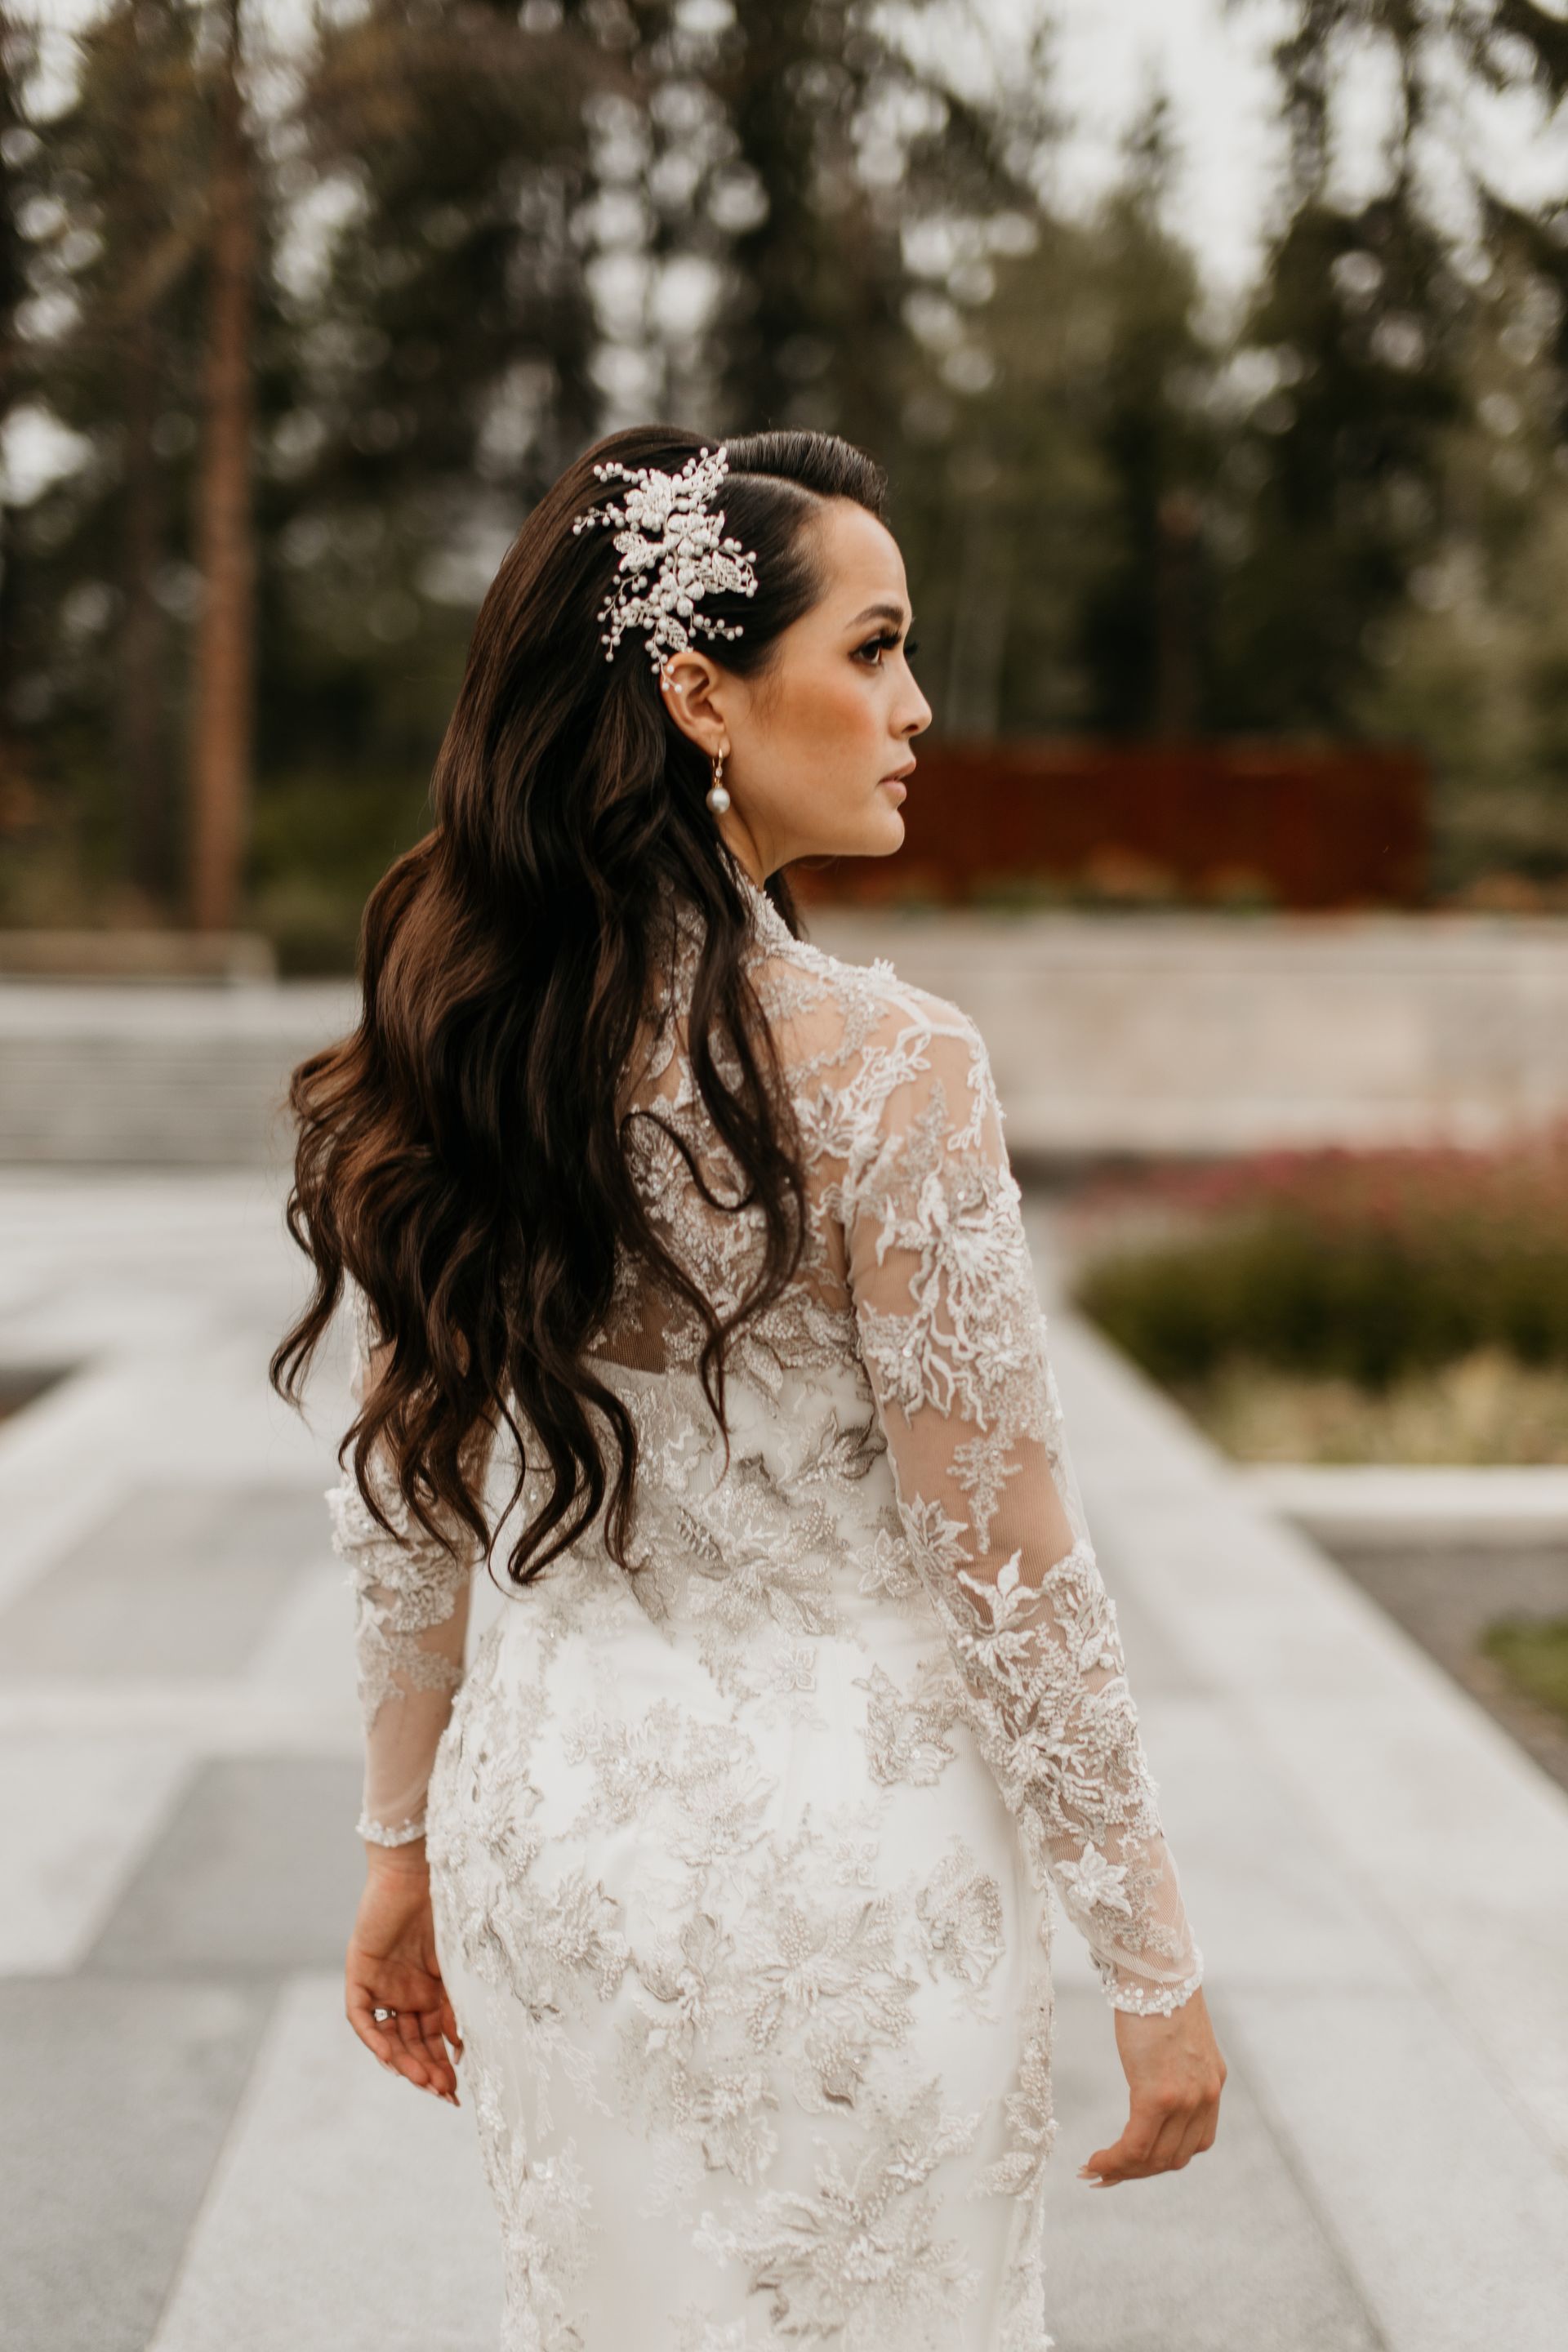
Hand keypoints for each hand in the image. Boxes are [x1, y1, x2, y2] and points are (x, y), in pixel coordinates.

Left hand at [345, 1844, 463, 2104]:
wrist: (417, 1867)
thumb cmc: (444, 1904)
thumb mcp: (457, 1962)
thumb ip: (457, 2002)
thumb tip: (462, 2046)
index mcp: (430, 1988)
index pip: (433, 2037)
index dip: (444, 2063)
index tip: (458, 2090)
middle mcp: (404, 1991)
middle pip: (412, 2042)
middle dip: (428, 2070)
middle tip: (446, 2094)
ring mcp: (382, 1983)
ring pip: (389, 2036)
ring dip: (405, 2061)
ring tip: (426, 2082)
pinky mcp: (360, 1972)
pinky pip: (362, 2016)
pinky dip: (374, 2039)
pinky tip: (391, 2058)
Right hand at [1079, 1983, 1224, 2185]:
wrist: (1155, 1966)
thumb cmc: (1156, 1992)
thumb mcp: (1174, 2038)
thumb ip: (1171, 2066)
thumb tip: (1149, 2079)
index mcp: (1211, 2084)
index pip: (1192, 2142)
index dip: (1160, 2160)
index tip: (1132, 2163)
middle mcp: (1205, 2096)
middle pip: (1174, 2157)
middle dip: (1138, 2172)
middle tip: (1106, 2175)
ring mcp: (1185, 2098)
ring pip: (1155, 2158)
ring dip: (1123, 2171)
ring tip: (1095, 2169)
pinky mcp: (1159, 2095)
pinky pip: (1136, 2145)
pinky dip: (1115, 2160)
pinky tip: (1095, 2161)